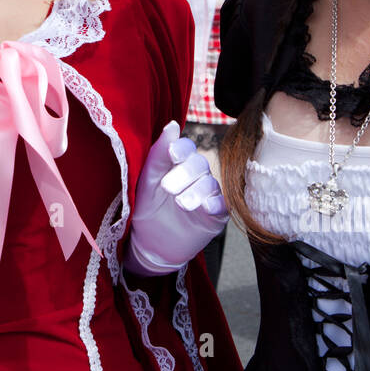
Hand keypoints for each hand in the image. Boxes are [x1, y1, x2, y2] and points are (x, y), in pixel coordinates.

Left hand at [125, 121, 228, 275]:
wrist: (150, 245)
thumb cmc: (147, 208)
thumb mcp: (147, 182)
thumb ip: (158, 155)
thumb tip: (172, 125)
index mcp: (178, 164)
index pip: (186, 148)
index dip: (181, 148)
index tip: (172, 155)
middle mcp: (196, 176)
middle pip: (199, 164)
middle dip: (184, 174)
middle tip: (167, 188)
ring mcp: (208, 195)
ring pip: (210, 184)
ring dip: (196, 192)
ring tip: (180, 204)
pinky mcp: (216, 215)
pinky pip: (222, 205)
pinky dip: (215, 204)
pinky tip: (205, 208)